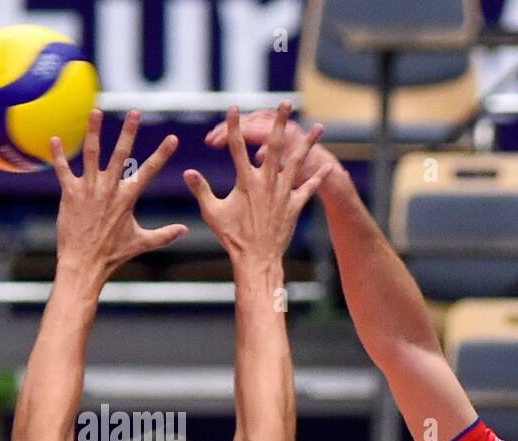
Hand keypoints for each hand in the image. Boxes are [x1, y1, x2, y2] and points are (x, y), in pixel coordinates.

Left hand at [52, 109, 186, 283]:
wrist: (84, 265)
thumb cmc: (112, 256)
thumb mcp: (141, 243)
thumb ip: (164, 234)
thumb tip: (185, 230)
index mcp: (127, 198)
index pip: (149, 171)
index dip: (162, 154)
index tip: (172, 138)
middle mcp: (109, 190)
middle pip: (121, 154)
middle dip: (129, 132)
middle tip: (134, 112)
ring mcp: (88, 190)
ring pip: (92, 154)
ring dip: (94, 132)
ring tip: (96, 112)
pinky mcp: (70, 195)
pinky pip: (62, 170)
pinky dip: (58, 155)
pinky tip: (54, 139)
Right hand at [185, 102, 332, 265]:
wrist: (256, 258)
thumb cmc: (232, 237)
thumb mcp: (212, 212)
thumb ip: (201, 190)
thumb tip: (187, 172)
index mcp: (246, 181)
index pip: (237, 146)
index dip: (234, 126)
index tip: (233, 108)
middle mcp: (267, 181)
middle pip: (275, 144)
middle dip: (279, 122)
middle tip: (285, 103)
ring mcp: (283, 192)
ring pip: (298, 161)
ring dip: (309, 143)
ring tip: (319, 127)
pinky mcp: (294, 205)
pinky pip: (309, 189)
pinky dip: (319, 178)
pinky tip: (329, 167)